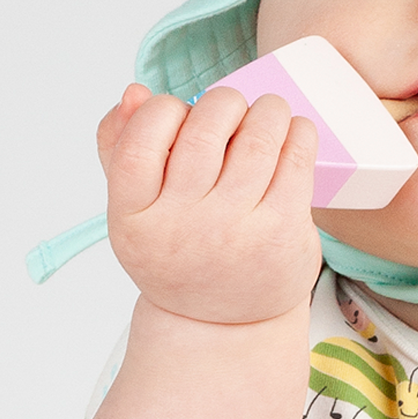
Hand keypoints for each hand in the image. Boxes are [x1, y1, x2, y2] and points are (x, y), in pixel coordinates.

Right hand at [97, 83, 321, 324]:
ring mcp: (235, 232)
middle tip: (233, 110)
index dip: (163, 111)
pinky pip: (296, 157)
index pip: (140, 140)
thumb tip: (134, 94)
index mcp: (133, 219)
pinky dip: (298, 131)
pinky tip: (292, 134)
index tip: (181, 115)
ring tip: (268, 115)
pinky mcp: (282, 232)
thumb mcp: (135, 212)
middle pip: (204, 128)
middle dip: (224, 103)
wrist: (225, 324)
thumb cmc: (179, 252)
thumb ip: (119, 148)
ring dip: (268, 110)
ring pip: (257, 136)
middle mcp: (182, 228)